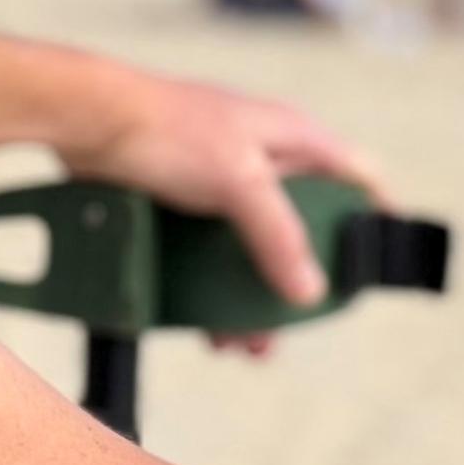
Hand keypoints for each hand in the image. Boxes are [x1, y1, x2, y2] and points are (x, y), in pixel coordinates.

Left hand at [50, 60, 388, 320]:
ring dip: (251, 297)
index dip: (377, 215)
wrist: (82, 118)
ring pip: (252, 247)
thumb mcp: (237, 181)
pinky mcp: (180, 197)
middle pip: (303, 226)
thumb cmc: (165, 129)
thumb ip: (277, 234)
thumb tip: (309, 292)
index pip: (357, 174)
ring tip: (244, 346)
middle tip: (294, 329)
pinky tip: (201, 325)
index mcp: (292, 137)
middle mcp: (262, 156)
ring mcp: (220, 178)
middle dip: (299, 283)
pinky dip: (210, 288)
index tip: (382, 260)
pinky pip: (208, 251)